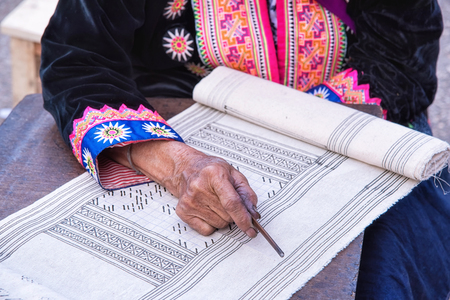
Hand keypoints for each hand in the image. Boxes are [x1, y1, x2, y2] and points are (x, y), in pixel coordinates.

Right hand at [105, 140, 259, 236]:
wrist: (178, 166)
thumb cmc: (208, 167)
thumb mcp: (230, 170)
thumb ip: (245, 189)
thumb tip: (254, 209)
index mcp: (214, 175)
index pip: (233, 203)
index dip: (246, 219)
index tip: (253, 230)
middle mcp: (200, 188)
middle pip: (228, 216)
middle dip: (234, 213)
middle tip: (226, 200)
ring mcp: (188, 202)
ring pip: (218, 224)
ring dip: (222, 216)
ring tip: (214, 200)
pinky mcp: (181, 212)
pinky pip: (206, 229)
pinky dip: (210, 223)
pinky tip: (205, 207)